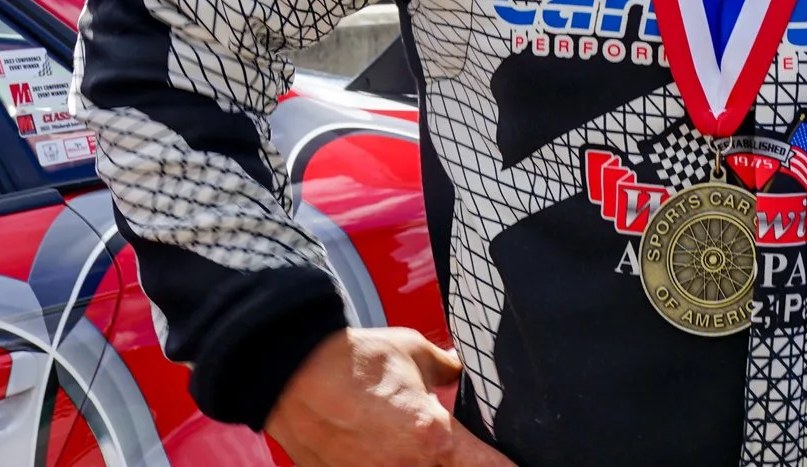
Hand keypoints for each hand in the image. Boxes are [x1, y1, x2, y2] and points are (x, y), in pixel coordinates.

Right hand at [266, 327, 512, 466]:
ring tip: (412, 446)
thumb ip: (445, 368)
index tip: (516, 466)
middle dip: (460, 464)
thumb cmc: (351, 361)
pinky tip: (384, 450)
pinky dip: (386, 464)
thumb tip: (459, 371)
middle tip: (458, 451)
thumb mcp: (413, 352)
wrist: (290, 373)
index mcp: (433, 436)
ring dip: (424, 465)